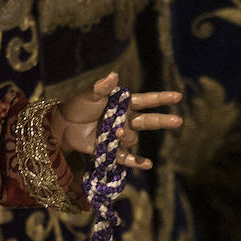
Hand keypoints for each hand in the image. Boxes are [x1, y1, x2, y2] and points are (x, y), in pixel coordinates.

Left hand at [53, 72, 181, 171]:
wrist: (63, 125)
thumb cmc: (78, 106)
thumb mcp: (90, 95)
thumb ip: (102, 88)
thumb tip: (114, 75)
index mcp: (122, 105)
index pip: (146, 101)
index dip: (161, 98)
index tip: (177, 96)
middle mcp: (124, 120)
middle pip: (148, 121)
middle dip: (162, 120)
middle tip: (178, 121)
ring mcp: (118, 136)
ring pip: (132, 138)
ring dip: (126, 136)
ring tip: (114, 132)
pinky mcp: (110, 150)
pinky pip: (126, 158)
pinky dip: (136, 162)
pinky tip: (148, 164)